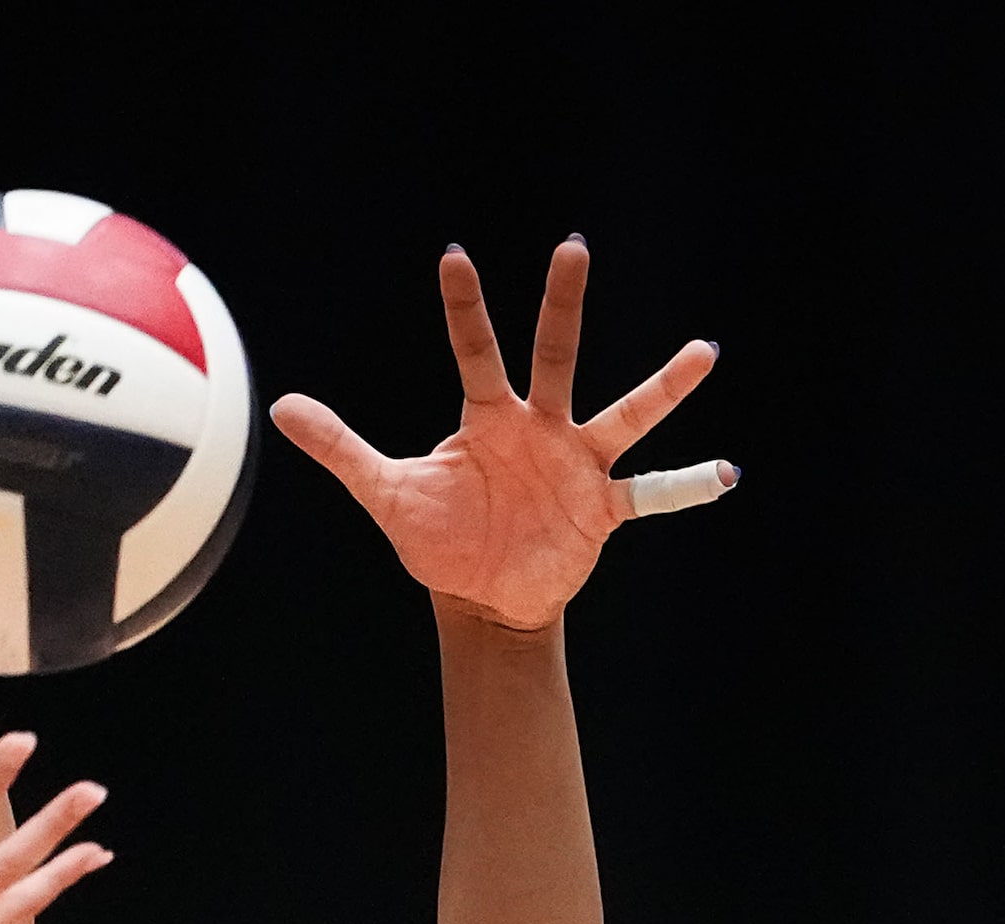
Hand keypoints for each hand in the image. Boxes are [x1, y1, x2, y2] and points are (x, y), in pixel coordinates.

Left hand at [270, 238, 732, 631]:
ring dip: (663, 388)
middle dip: (561, 305)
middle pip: (555, 355)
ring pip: (624, 414)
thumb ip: (340, 449)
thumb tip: (278, 408)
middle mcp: (540, 428)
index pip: (475, 351)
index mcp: (489, 419)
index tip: (453, 256)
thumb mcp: (386, 494)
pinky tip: (726, 473)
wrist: (482, 595)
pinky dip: (688, 485)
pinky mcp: (603, 507)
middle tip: (571, 247)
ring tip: (704, 354)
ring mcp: (577, 463)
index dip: (463, 308)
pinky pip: (653, 492)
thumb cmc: (440, 537)